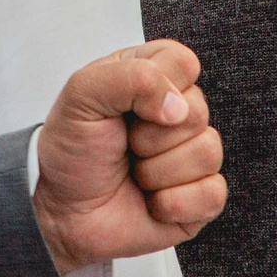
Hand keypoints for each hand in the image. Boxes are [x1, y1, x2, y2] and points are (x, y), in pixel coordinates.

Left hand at [33, 40, 227, 273]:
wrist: (63, 213)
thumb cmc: (70, 152)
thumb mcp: (81, 96)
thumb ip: (130, 78)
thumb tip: (178, 107)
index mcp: (151, 76)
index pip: (183, 63)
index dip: (157, 88)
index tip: (125, 108)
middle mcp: (176, 112)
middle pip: (198, 111)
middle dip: (150, 138)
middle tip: (125, 146)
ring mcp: (191, 154)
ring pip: (208, 152)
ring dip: (157, 172)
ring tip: (135, 174)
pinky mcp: (200, 196)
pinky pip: (212, 194)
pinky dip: (173, 203)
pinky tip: (150, 202)